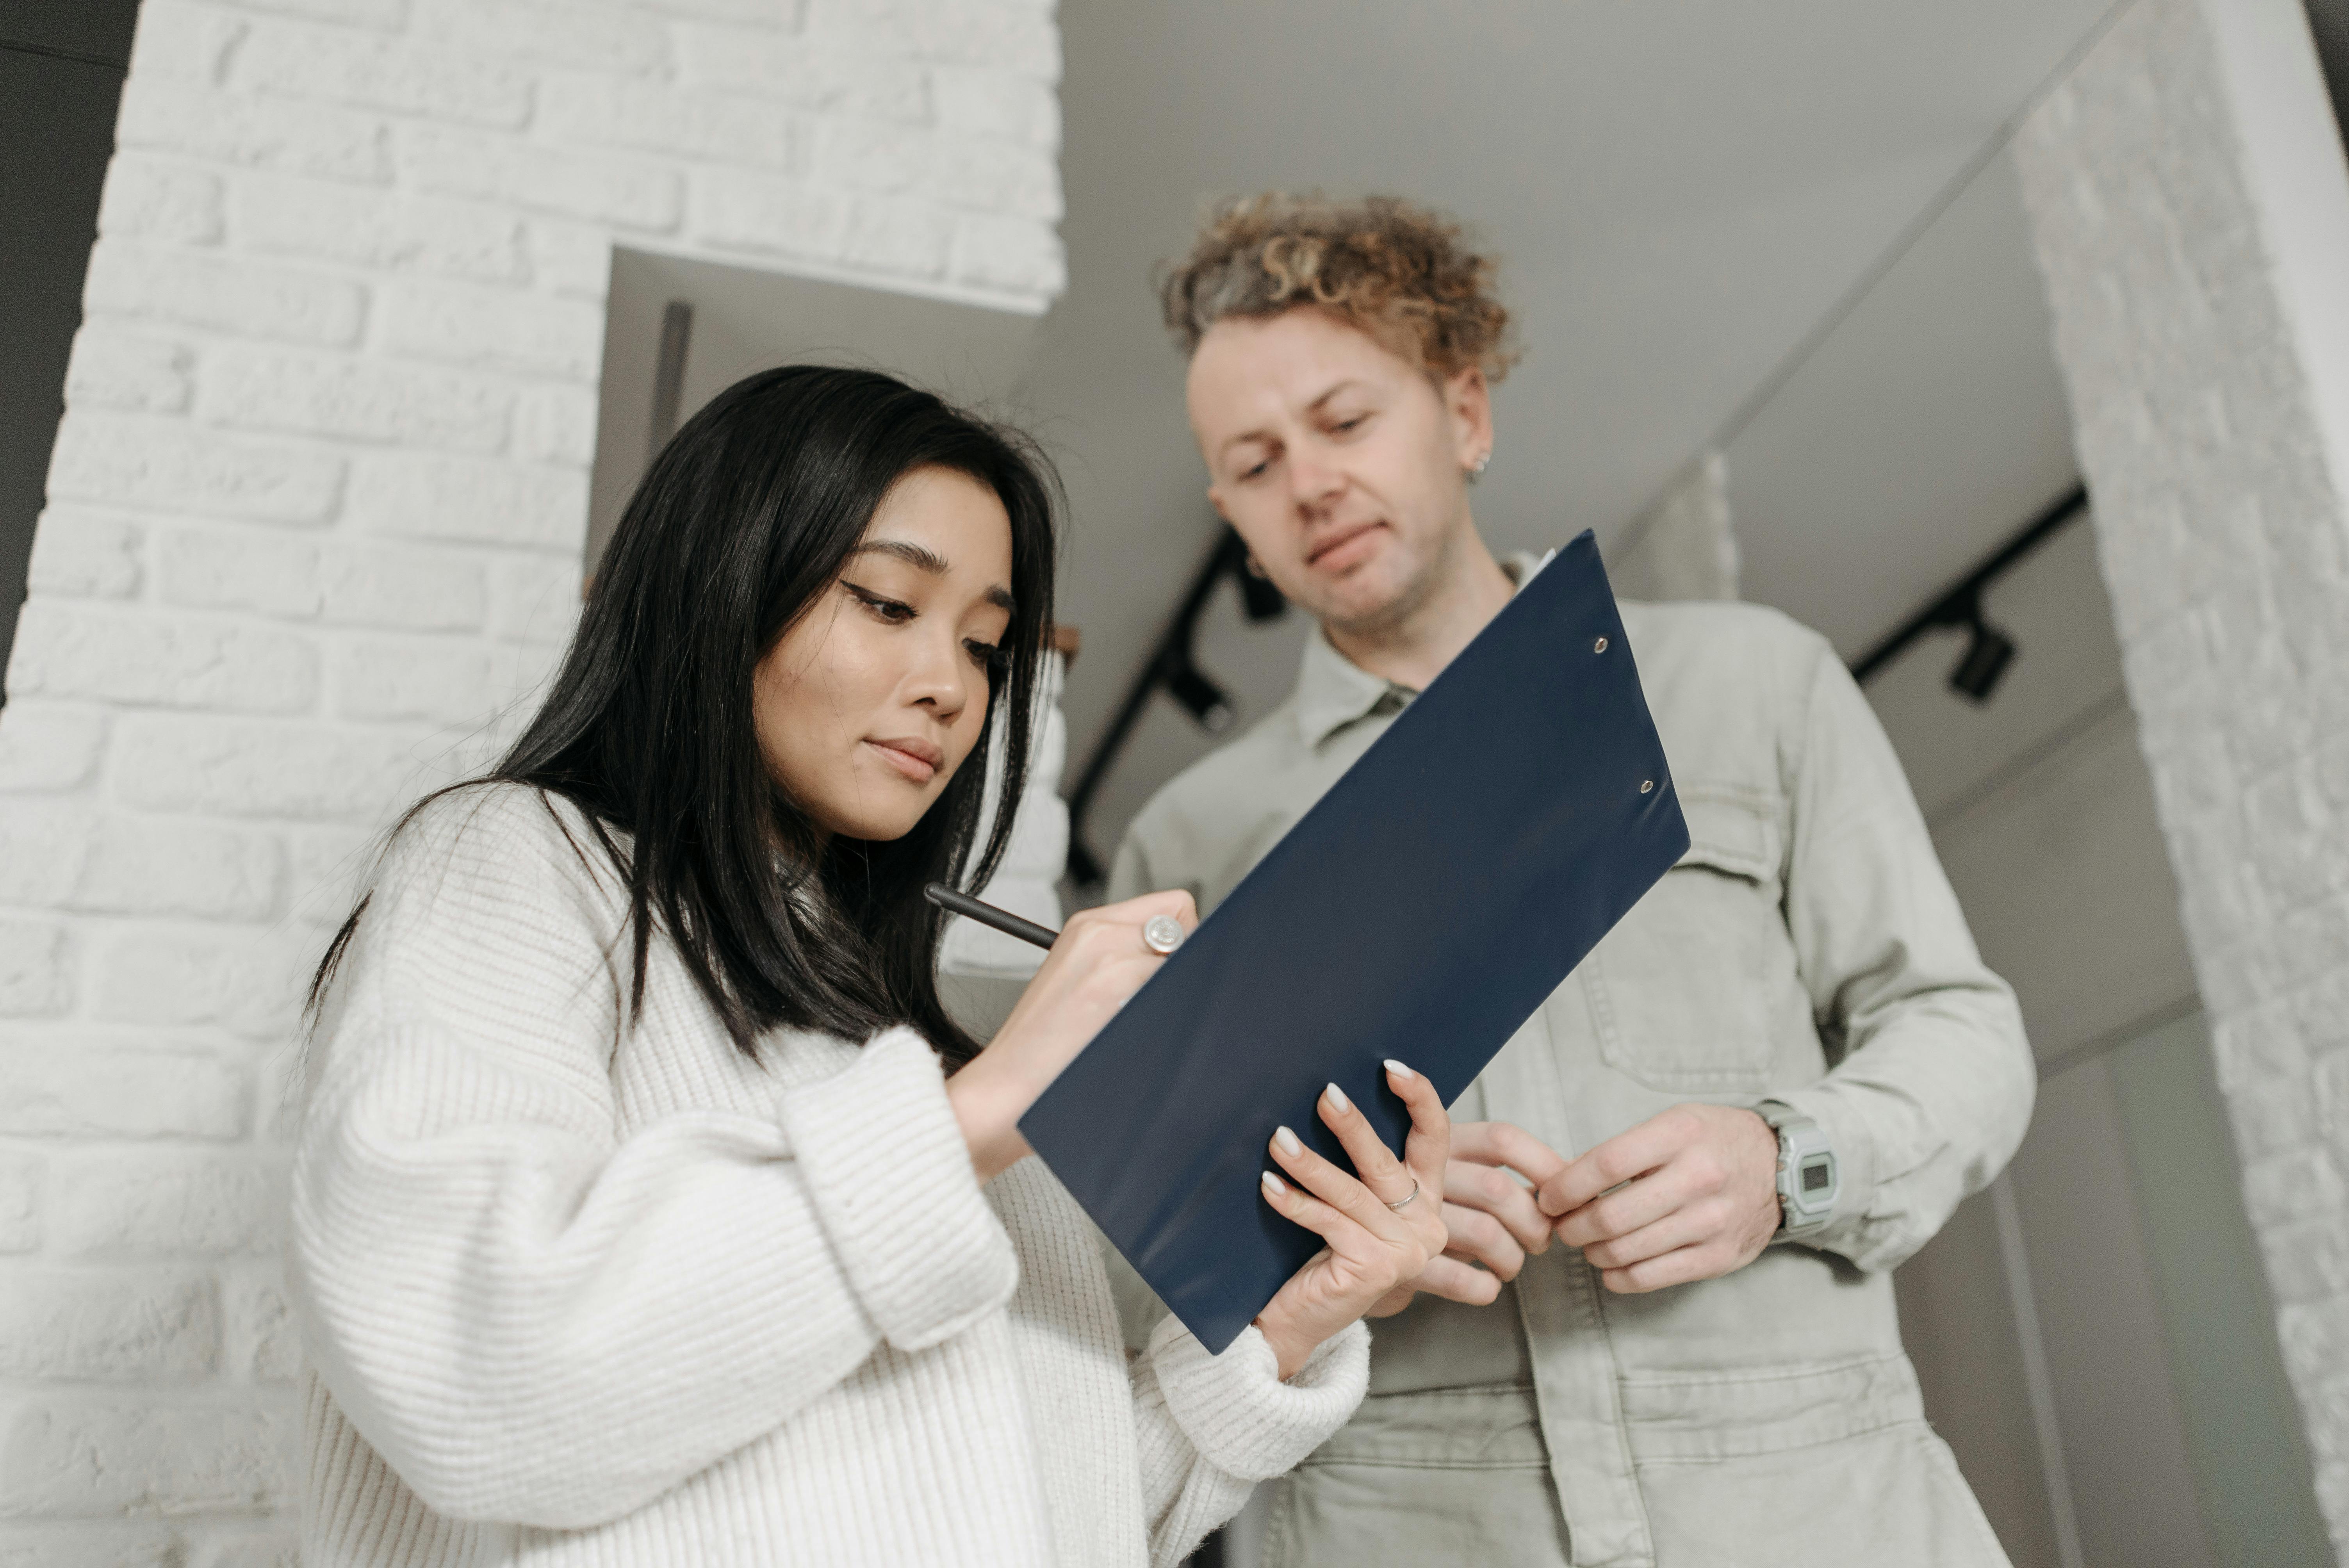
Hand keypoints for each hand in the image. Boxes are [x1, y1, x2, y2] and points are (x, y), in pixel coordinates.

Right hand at [946, 890, 1196, 1182]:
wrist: (1006, 1085)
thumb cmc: (1046, 1046)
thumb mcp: (1081, 977)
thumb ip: (1126, 955)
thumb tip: (1188, 956)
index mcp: (1089, 924)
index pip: (1174, 907)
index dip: (1185, 941)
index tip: (1171, 973)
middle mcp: (1098, 929)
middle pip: (1189, 928)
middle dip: (1185, 965)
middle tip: (1154, 1002)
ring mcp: (1107, 955)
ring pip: (1186, 960)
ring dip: (1176, 992)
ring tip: (1139, 1022)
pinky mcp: (1113, 984)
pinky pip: (1175, 987)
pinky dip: (1169, 1012)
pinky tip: (1137, 1034)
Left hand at [1253, 1061, 1450, 1378]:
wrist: (1298, 1319)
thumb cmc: (1320, 1252)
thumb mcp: (1348, 1204)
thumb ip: (1358, 1166)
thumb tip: (1330, 1094)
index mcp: (1425, 1202)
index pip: (1434, 1140)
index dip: (1420, 1099)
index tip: (1393, 1066)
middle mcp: (1424, 1226)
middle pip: (1388, 1163)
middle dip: (1354, 1126)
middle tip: (1325, 1095)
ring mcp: (1404, 1251)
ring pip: (1353, 1192)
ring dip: (1311, 1163)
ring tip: (1279, 1139)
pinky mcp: (1375, 1268)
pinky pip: (1329, 1222)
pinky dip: (1295, 1201)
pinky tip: (1269, 1184)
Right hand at [1366, 1121, 1569, 1314]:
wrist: (1340, 1256)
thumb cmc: (1402, 1213)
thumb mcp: (1437, 1177)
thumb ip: (1485, 1173)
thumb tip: (1562, 1182)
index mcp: (1437, 1145)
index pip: (1503, 1138)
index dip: (1543, 1162)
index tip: (1563, 1193)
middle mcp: (1421, 1175)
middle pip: (1500, 1190)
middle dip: (1534, 1222)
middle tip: (1539, 1241)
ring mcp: (1406, 1219)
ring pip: (1486, 1234)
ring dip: (1512, 1258)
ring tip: (1508, 1266)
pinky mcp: (1398, 1263)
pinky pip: (1459, 1279)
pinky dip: (1483, 1289)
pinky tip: (1486, 1288)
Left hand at [1537, 1104, 1780, 1293]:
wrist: (1783, 1168)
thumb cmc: (1712, 1142)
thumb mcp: (1674, 1123)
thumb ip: (1626, 1150)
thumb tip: (1564, 1183)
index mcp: (1680, 1134)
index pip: (1605, 1164)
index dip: (1565, 1187)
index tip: (1547, 1198)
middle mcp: (1699, 1177)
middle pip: (1611, 1216)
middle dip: (1572, 1227)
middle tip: (1562, 1227)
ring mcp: (1712, 1221)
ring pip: (1627, 1251)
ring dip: (1593, 1252)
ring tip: (1587, 1244)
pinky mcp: (1720, 1257)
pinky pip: (1652, 1277)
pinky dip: (1618, 1277)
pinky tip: (1610, 1268)